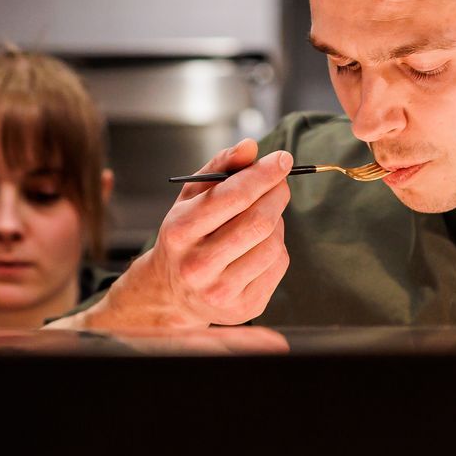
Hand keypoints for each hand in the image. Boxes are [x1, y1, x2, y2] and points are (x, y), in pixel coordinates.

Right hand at [79, 141, 292, 330]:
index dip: (263, 174)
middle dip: (277, 195)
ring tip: (263, 217)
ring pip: (273, 245)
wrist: (172, 291)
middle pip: (258, 222)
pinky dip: (277, 248)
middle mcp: (197, 265)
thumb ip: (220, 167)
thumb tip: (249, 147)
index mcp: (180, 231)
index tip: (283, 159)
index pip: (233, 196)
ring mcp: (221, 291)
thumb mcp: (192, 198)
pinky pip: (278, 266)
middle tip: (280, 184)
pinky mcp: (244, 307)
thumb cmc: (186, 236)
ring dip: (276, 222)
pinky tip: (260, 245)